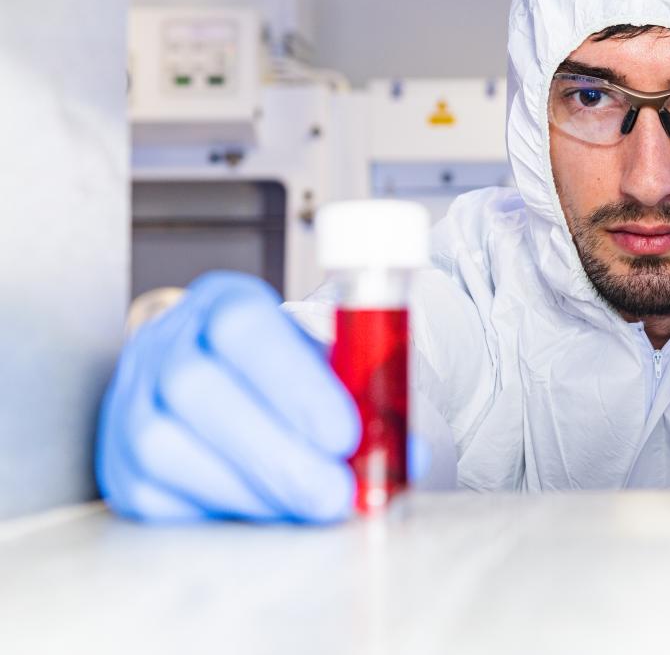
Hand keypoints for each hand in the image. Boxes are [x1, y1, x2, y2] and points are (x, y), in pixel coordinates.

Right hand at [96, 272, 360, 522]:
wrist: (209, 381)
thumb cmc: (278, 372)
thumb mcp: (323, 360)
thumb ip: (362, 396)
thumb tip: (404, 455)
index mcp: (221, 303)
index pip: (243, 328)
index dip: (294, 384)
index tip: (344, 435)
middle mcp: (163, 345)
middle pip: (198, 390)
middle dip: (277, 453)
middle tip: (335, 492)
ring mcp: (129, 403)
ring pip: (166, 446)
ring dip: (250, 488)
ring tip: (308, 505)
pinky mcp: (119, 465)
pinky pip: (156, 496)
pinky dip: (222, 510)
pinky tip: (269, 511)